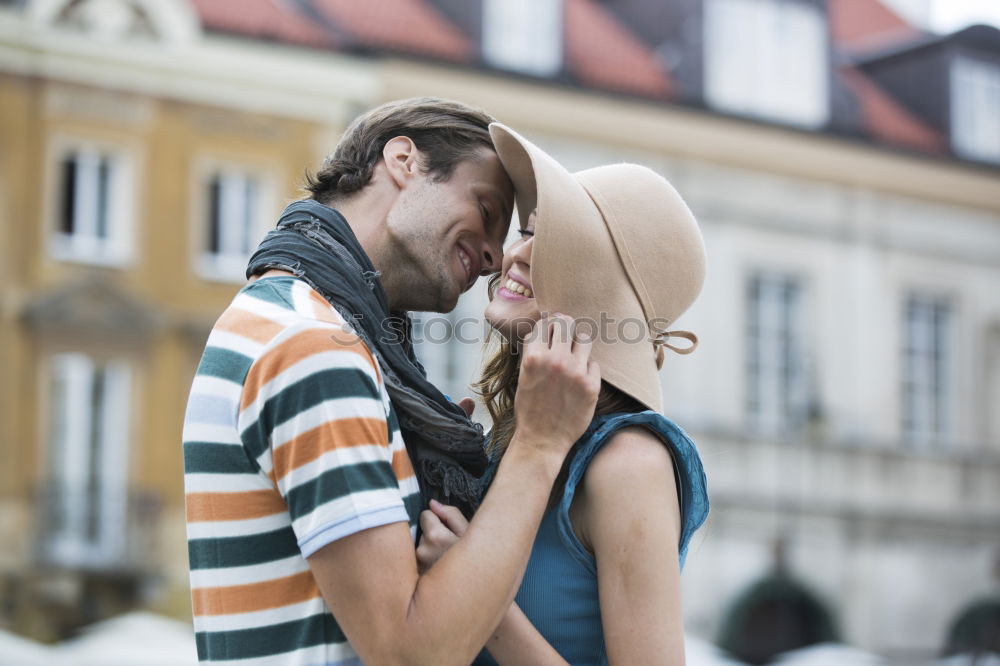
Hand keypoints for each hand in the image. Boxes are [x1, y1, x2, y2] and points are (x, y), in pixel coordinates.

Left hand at [416, 500, 468, 571]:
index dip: (436, 519)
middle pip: (422, 530)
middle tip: (447, 545)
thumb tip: (432, 504)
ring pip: (420, 545)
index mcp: (435, 536)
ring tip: (445, 556)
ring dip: (429, 547)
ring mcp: (418, 564)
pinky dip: (426, 559)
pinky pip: (418, 558)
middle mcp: (422, 550)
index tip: (446, 528)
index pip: (425, 515)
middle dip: (432, 534)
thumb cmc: (473, 558)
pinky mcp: (416, 574)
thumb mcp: (468, 531)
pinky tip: (438, 565)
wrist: (472, 587)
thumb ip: (450, 514)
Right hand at [512, 314, 600, 456]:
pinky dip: (587, 369)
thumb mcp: (523, 376)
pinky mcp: (592, 385)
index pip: (543, 324)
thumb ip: (534, 353)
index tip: (549, 332)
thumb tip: (547, 329)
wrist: (542, 440)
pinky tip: (579, 380)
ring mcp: (576, 372)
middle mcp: (555, 361)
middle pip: (565, 323)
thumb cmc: (530, 409)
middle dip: (563, 327)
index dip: (546, 327)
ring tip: (574, 357)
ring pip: (584, 338)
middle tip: (563, 337)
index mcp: (533, 358)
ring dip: (578, 345)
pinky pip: (594, 363)